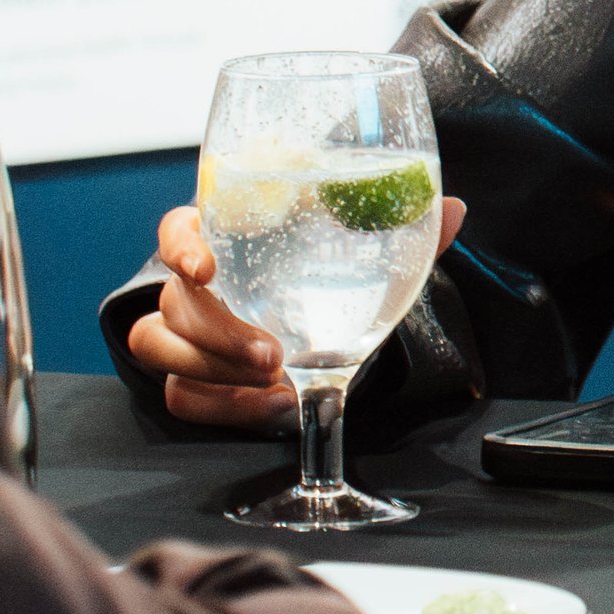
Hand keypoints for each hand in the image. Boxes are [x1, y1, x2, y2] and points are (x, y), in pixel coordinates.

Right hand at [129, 194, 464, 430]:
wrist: (317, 324)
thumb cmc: (324, 273)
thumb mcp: (363, 253)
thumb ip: (401, 232)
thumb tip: (453, 208)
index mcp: (223, 235)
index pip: (177, 229)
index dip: (182, 245)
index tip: (207, 264)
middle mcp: (192, 283)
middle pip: (173, 300)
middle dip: (218, 330)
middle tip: (272, 352)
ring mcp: (182, 332)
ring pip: (160, 348)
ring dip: (213, 369)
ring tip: (276, 382)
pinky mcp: (188, 377)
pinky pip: (181, 395)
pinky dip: (222, 405)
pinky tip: (273, 404)